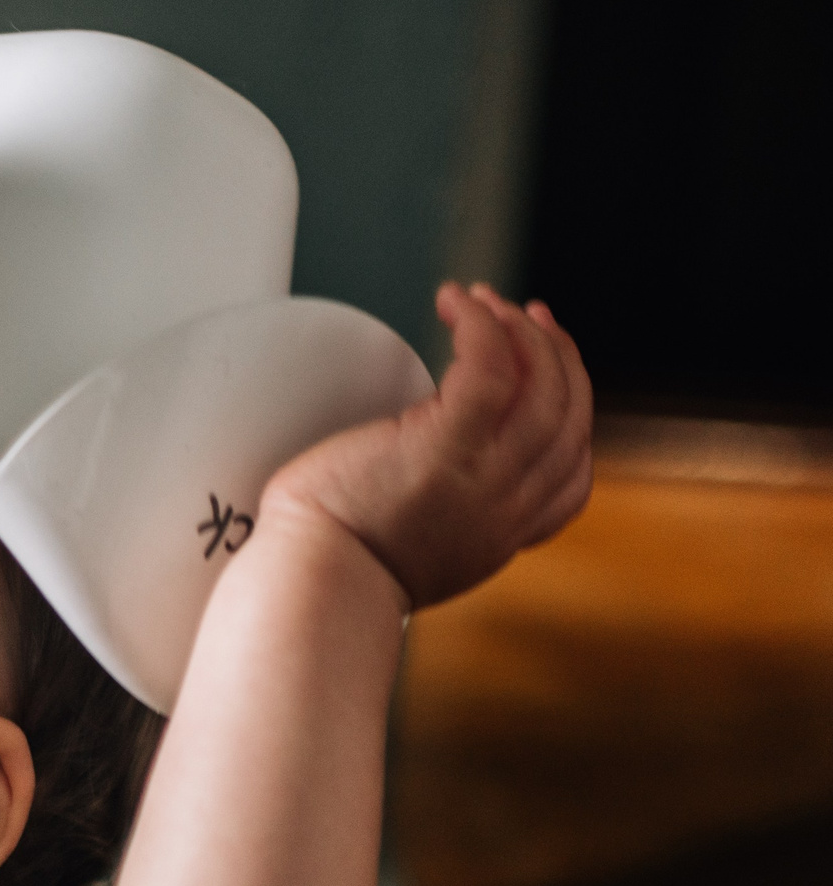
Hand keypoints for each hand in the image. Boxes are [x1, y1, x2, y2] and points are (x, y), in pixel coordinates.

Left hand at [265, 281, 592, 609]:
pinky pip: (489, 367)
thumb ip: (445, 515)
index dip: (572, 412)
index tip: (551, 373)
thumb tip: (433, 480)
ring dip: (521, 331)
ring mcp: (482, 475)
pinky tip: (455, 303)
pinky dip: (481, 325)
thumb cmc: (335, 562)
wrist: (313, 583)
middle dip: (559, 356)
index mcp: (501, 532)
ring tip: (485, 302)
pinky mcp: (443, 445)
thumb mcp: (418, 550)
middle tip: (530, 315)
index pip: (572, 472)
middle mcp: (506, 505)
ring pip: (543, 387)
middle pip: (568, 416)